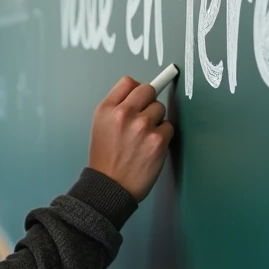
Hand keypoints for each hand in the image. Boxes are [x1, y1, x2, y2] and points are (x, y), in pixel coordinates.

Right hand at [88, 76, 174, 201]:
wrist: (110, 186)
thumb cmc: (106, 159)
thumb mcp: (100, 126)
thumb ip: (116, 106)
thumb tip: (140, 92)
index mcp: (107, 109)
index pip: (128, 82)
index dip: (136, 90)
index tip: (142, 95)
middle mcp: (124, 114)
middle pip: (148, 90)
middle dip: (149, 102)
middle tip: (143, 119)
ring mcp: (142, 126)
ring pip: (160, 108)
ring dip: (156, 120)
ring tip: (143, 137)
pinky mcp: (158, 140)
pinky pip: (168, 127)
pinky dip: (162, 136)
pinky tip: (150, 147)